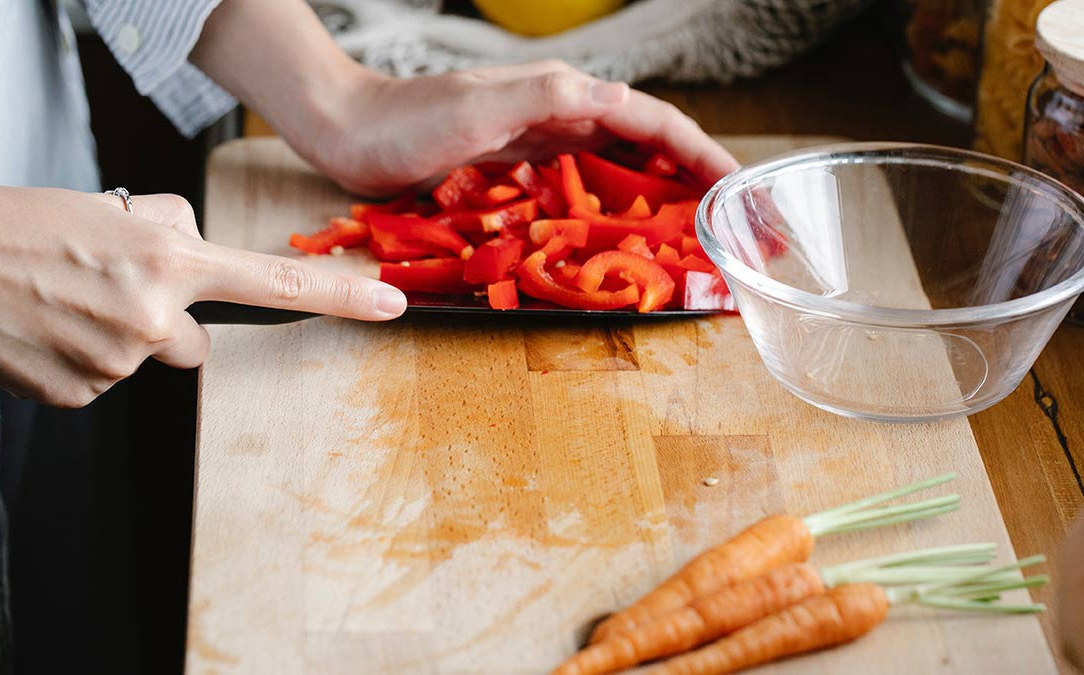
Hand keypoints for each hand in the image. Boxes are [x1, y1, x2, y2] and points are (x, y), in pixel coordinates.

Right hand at [0, 187, 405, 406]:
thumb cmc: (20, 227)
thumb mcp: (114, 210)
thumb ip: (174, 234)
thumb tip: (198, 254)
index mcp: (170, 259)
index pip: (275, 284)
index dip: (341, 296)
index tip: (391, 304)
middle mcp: (154, 316)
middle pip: (194, 343)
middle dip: (165, 323)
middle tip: (104, 290)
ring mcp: (117, 362)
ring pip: (143, 360)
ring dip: (114, 338)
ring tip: (62, 303)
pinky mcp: (81, 395)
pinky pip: (103, 382)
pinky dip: (80, 360)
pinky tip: (47, 331)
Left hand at [189, 0, 737, 196]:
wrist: (348, 130)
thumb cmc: (405, 119)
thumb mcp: (476, 105)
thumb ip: (545, 99)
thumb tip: (618, 99)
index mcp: (565, 98)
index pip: (653, 122)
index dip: (700, 155)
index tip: (735, 192)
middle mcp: (562, 118)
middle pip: (647, 148)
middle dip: (693, 181)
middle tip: (727, 228)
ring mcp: (542, 145)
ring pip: (620, 171)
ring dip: (659, 202)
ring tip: (690, 242)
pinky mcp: (519, 171)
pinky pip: (583, 192)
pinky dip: (612, 213)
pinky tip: (622, 241)